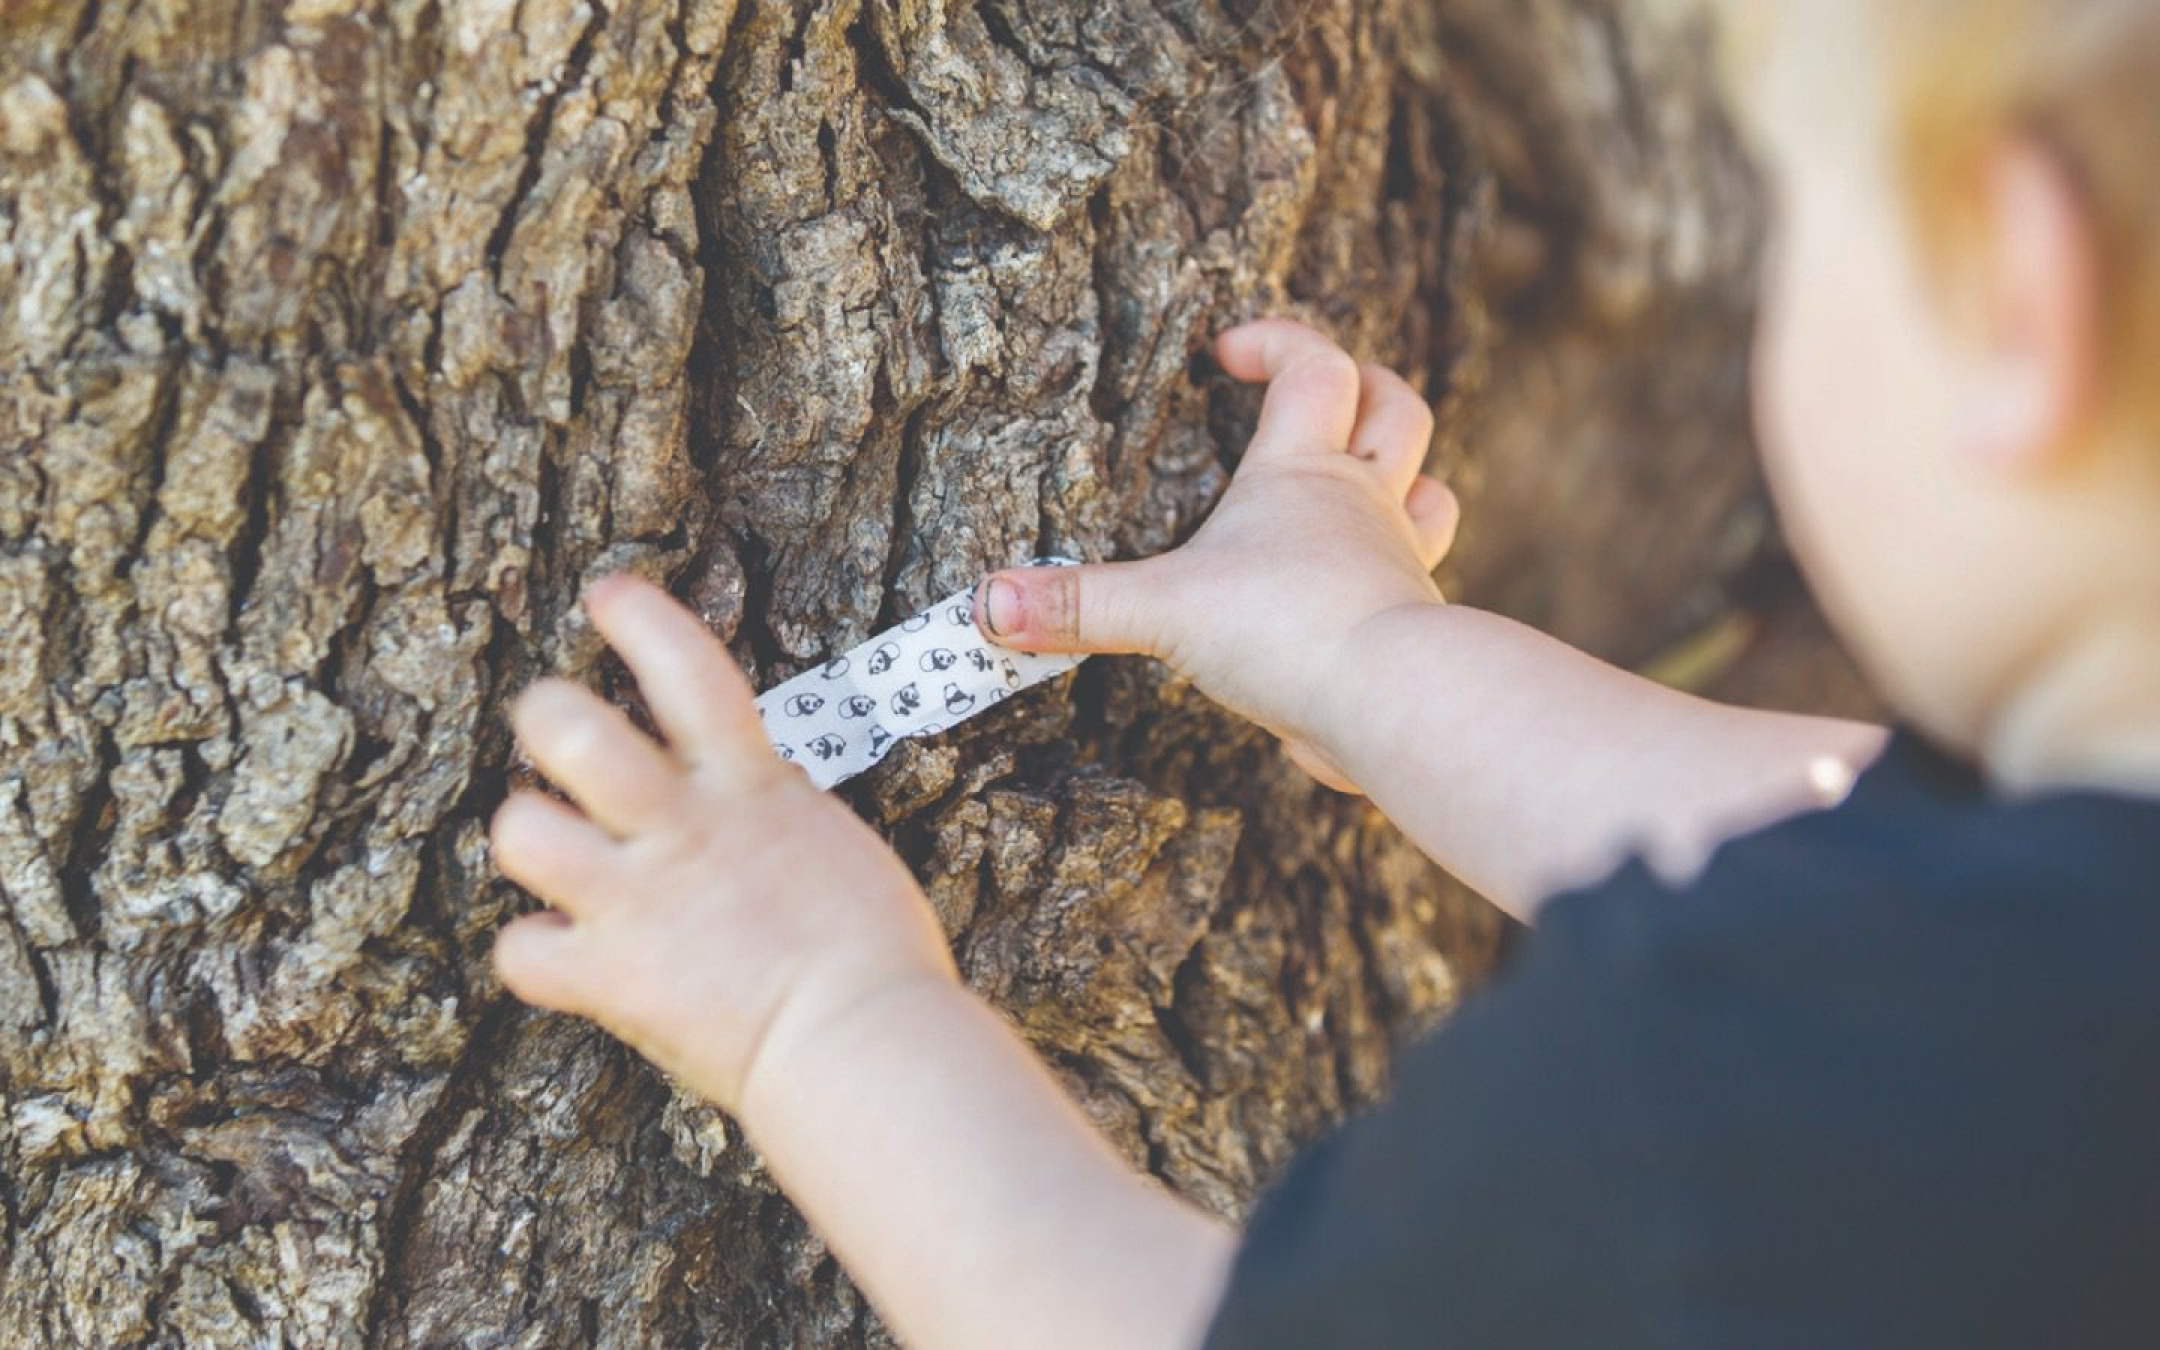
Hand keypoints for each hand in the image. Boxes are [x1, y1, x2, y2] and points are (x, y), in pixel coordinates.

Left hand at [487, 573, 957, 1114]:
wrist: (866, 1040)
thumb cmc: (884, 958)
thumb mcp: (837, 852)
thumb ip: (778, 822)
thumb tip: (758, 817)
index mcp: (752, 788)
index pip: (687, 667)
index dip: (640, 619)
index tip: (608, 596)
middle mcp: (683, 827)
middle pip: (570, 729)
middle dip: (547, 714)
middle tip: (555, 727)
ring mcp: (637, 899)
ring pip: (522, 828)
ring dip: (527, 832)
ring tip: (552, 846)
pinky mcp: (611, 975)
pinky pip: (522, 953)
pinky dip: (536, 956)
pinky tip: (563, 959)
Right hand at [973, 318, 1456, 792]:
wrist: (1389, 704)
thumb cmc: (1287, 628)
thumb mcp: (1163, 609)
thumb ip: (1076, 605)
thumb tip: (986, 605)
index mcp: (1304, 472)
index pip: (1314, 367)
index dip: (1278, 342)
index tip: (1226, 351)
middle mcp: (1363, 505)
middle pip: (1398, 411)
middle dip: (1367, 387)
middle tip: (1319, 392)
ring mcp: (1398, 564)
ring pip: (1429, 494)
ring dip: (1407, 479)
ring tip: (1367, 484)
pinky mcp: (1406, 630)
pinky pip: (1412, 583)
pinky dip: (1388, 576)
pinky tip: (1348, 599)